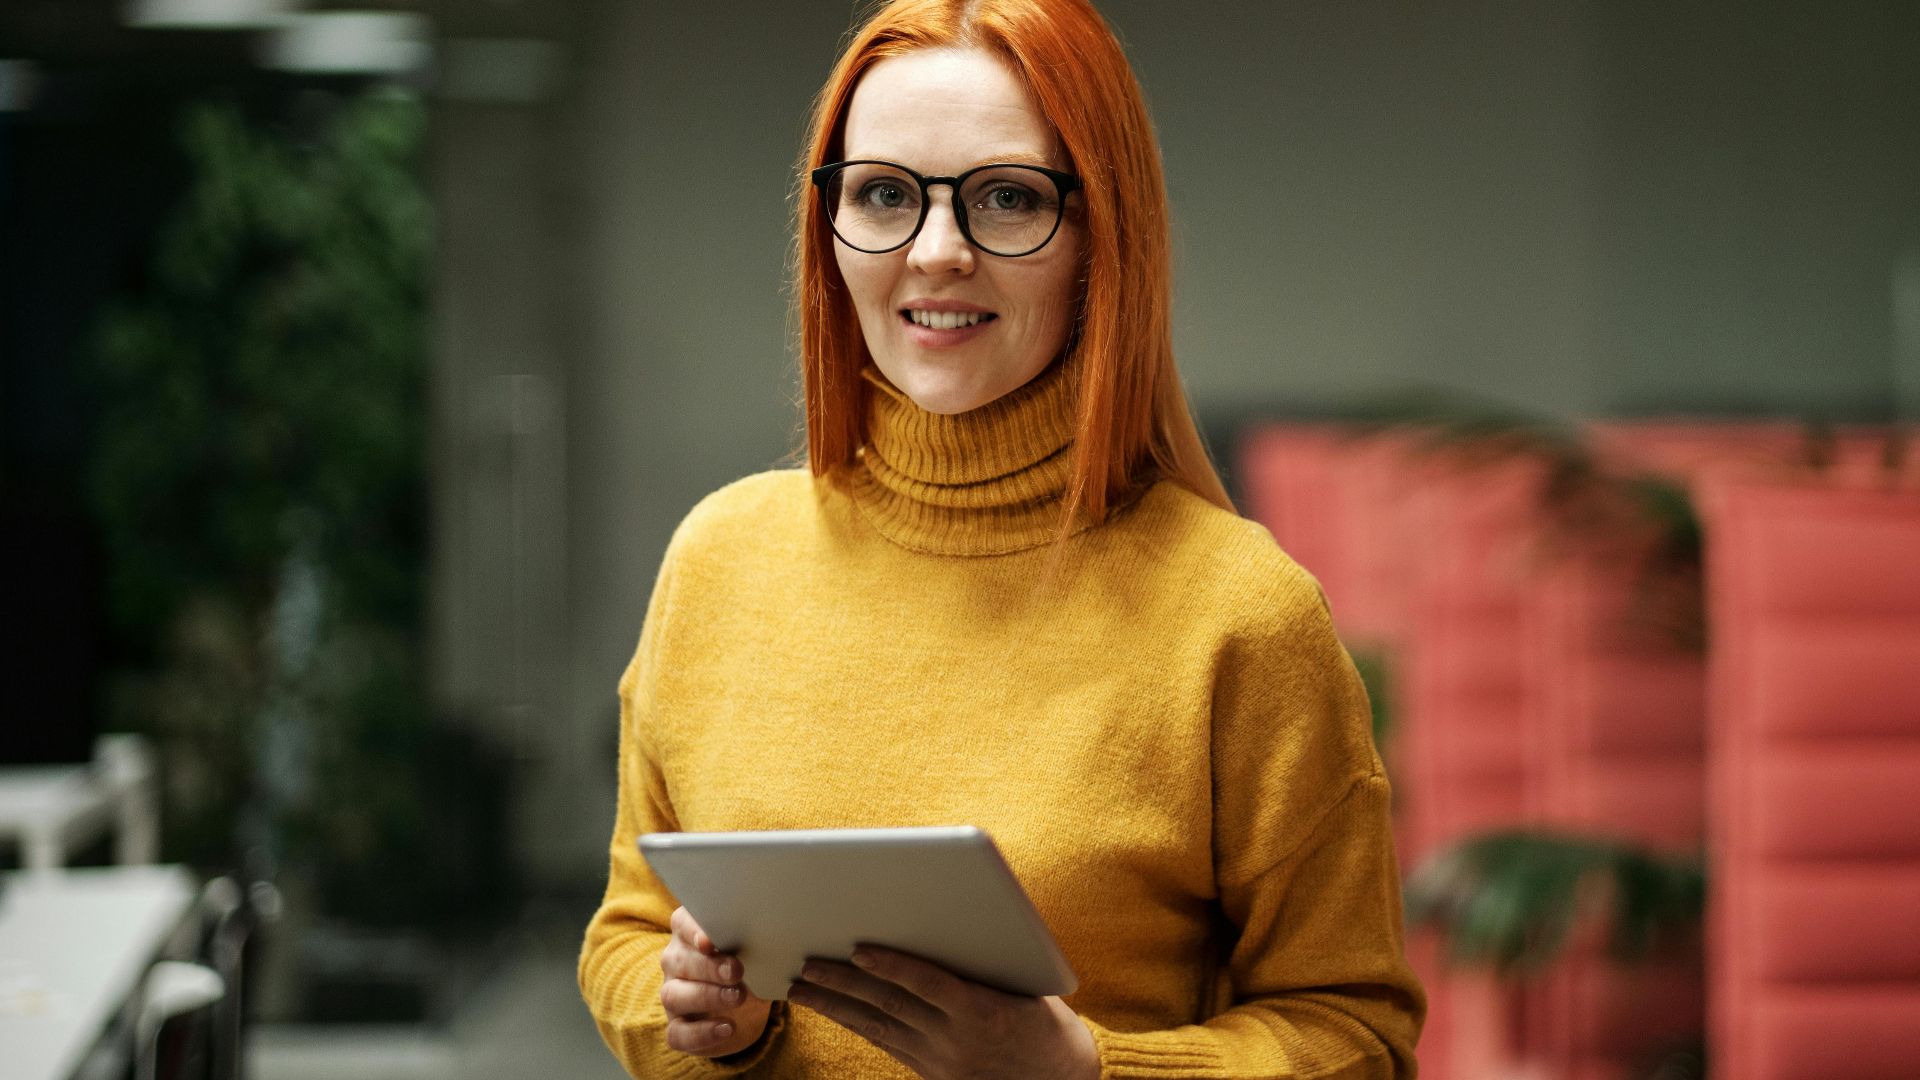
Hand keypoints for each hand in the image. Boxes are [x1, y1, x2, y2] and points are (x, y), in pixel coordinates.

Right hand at [659, 906, 772, 1057]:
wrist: (748, 1005)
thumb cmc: (749, 965)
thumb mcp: (754, 950)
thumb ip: (754, 939)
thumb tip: (769, 933)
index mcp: (690, 933)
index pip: (682, 924)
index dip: (693, 931)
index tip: (709, 942)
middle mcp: (675, 961)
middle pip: (679, 961)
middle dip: (709, 967)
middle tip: (736, 971)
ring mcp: (673, 994)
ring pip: (675, 995)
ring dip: (706, 996)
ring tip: (737, 997)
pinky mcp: (677, 1025)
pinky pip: (678, 1032)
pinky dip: (702, 1033)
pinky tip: (727, 1028)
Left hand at [787, 946, 1097, 1079]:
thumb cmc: (1046, 1022)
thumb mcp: (1025, 985)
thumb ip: (980, 964)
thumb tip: (937, 922)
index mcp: (982, 1011)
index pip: (927, 984)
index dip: (892, 965)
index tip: (859, 949)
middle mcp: (954, 1039)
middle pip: (889, 1005)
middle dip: (843, 984)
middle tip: (806, 964)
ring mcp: (940, 1060)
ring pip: (877, 1027)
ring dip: (836, 1006)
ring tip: (802, 988)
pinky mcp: (932, 1073)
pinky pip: (886, 1044)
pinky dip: (857, 1023)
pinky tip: (834, 1010)